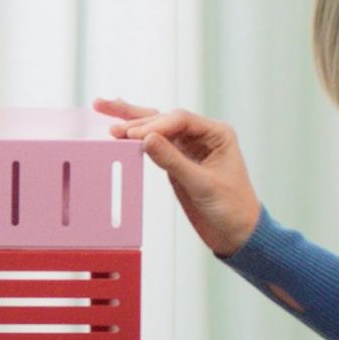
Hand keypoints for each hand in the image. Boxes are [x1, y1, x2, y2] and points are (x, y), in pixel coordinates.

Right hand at [93, 97, 260, 255]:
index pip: (181, 119)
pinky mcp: (176, 161)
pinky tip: (119, 129)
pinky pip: (154, 145)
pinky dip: (136, 139)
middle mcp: (202, 135)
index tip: (133, 136)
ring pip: (156, 127)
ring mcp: (188, 147)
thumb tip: (146, 139)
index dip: (155, 125)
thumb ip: (174, 161)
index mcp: (217, 133)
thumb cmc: (232, 208)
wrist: (236, 233)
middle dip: (136, 118)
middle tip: (110, 121)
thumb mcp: (202, 185)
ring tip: (102, 107)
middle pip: (164, 117)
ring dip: (131, 121)